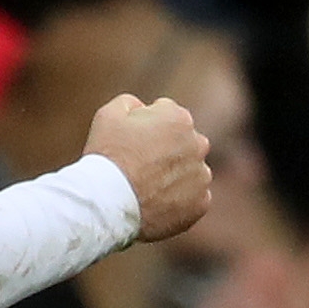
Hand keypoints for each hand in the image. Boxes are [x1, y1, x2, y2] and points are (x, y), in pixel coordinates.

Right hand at [89, 94, 212, 243]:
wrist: (108, 204)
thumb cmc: (107, 157)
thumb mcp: (108, 115)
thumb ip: (130, 103)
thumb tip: (142, 108)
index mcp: (179, 118)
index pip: (167, 117)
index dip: (145, 129)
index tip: (130, 144)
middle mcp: (198, 144)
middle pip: (183, 144)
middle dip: (166, 151)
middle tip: (138, 168)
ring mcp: (201, 175)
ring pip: (189, 172)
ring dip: (173, 177)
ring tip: (145, 189)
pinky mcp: (200, 203)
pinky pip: (192, 199)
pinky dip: (177, 201)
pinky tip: (155, 204)